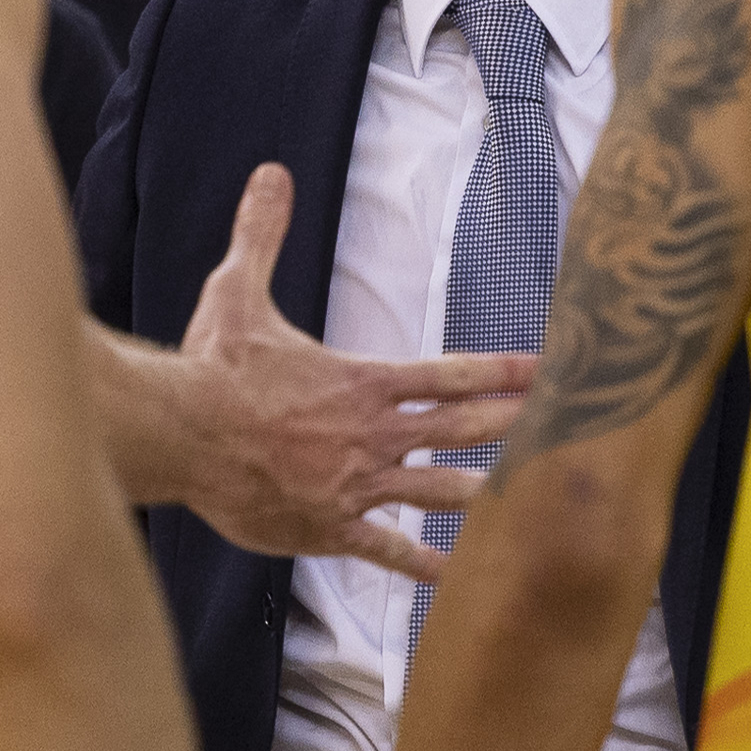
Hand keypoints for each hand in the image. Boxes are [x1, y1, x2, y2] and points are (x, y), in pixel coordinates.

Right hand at [173, 164, 534, 583]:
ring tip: (527, 501)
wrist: (182, 433)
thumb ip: (264, 235)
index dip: (502, 373)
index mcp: (363, 382)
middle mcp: (372, 435)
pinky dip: (419, 563)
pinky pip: (385, 549)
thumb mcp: (238, 290)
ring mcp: (355, 485)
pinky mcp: (329, 527)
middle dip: (514, 428)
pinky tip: (449, 576)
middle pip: (461, 431)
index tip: (548, 372)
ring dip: (482, 493)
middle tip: (568, 430)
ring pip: (436, 492)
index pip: (450, 374)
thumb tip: (271, 175)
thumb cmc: (213, 365)